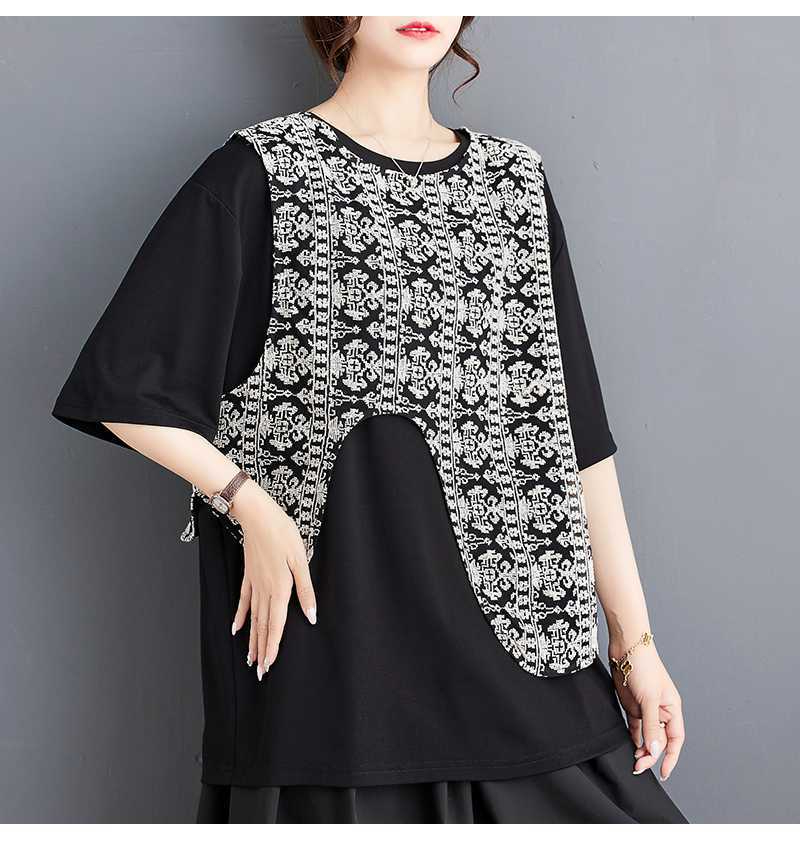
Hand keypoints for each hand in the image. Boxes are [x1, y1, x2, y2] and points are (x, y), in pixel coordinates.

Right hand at [229, 482, 316, 679]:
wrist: (258, 515)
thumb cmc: (282, 534)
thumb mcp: (300, 560)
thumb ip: (306, 590)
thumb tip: (311, 617)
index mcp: (279, 589)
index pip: (277, 626)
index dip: (274, 648)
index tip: (269, 667)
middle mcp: (264, 591)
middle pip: (263, 627)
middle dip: (262, 651)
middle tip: (259, 672)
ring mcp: (254, 583)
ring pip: (252, 618)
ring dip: (252, 639)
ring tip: (249, 658)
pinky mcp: (249, 574)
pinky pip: (243, 601)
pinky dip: (240, 617)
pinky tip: (236, 629)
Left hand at [609, 641, 684, 780]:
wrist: (625, 648)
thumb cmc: (644, 667)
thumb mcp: (649, 699)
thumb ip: (651, 726)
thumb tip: (655, 751)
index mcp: (672, 709)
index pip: (675, 739)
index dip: (671, 757)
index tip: (664, 772)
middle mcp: (661, 711)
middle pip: (659, 740)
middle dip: (651, 755)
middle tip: (639, 766)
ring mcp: (646, 709)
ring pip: (646, 736)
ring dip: (642, 748)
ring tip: (634, 760)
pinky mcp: (632, 705)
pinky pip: (635, 727)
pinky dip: (633, 737)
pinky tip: (629, 745)